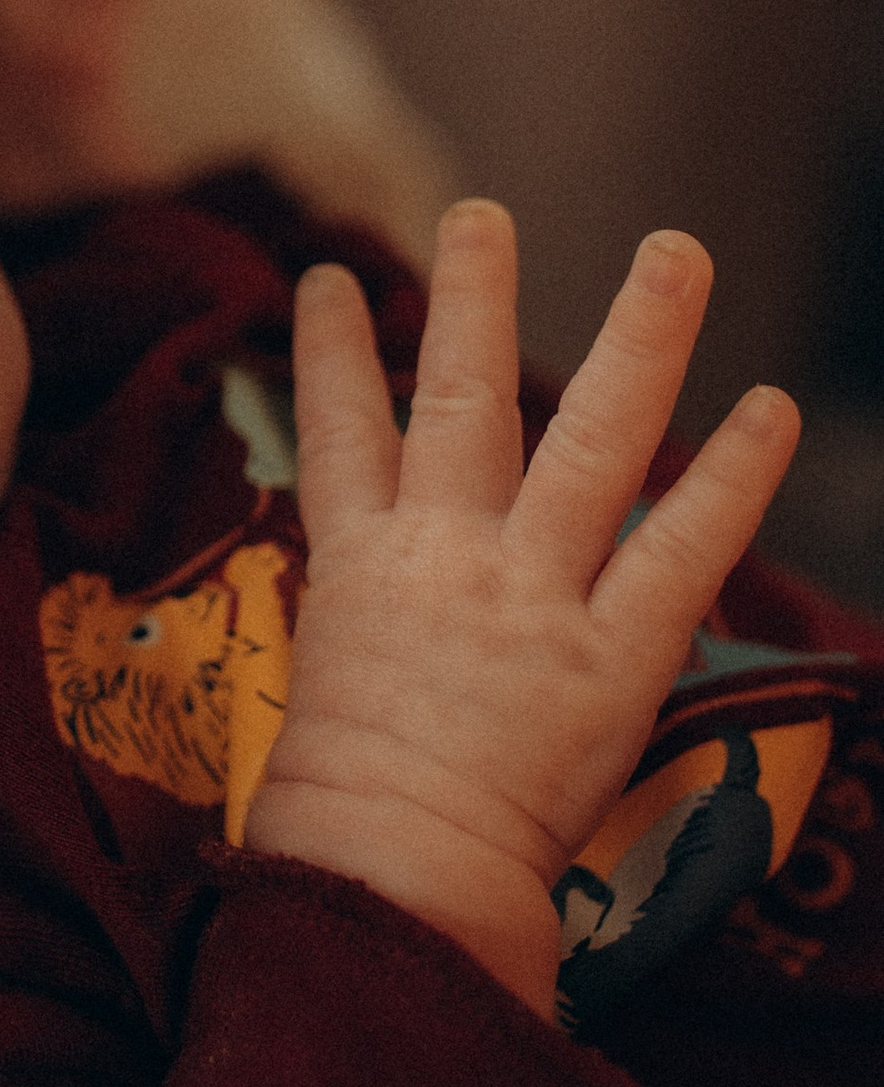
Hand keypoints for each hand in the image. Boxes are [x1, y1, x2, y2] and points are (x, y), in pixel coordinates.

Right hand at [243, 202, 800, 1012]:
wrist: (387, 874)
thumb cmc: (338, 823)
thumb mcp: (319, 699)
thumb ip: (360, 636)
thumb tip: (373, 627)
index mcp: (358, 571)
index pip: (336, 436)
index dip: (329, 353)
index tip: (328, 283)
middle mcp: (443, 557)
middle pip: (458, 400)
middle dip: (469, 297)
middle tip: (483, 213)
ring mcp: (531, 595)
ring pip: (586, 437)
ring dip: (635, 337)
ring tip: (669, 250)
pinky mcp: (612, 653)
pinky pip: (683, 547)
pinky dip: (729, 476)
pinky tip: (767, 407)